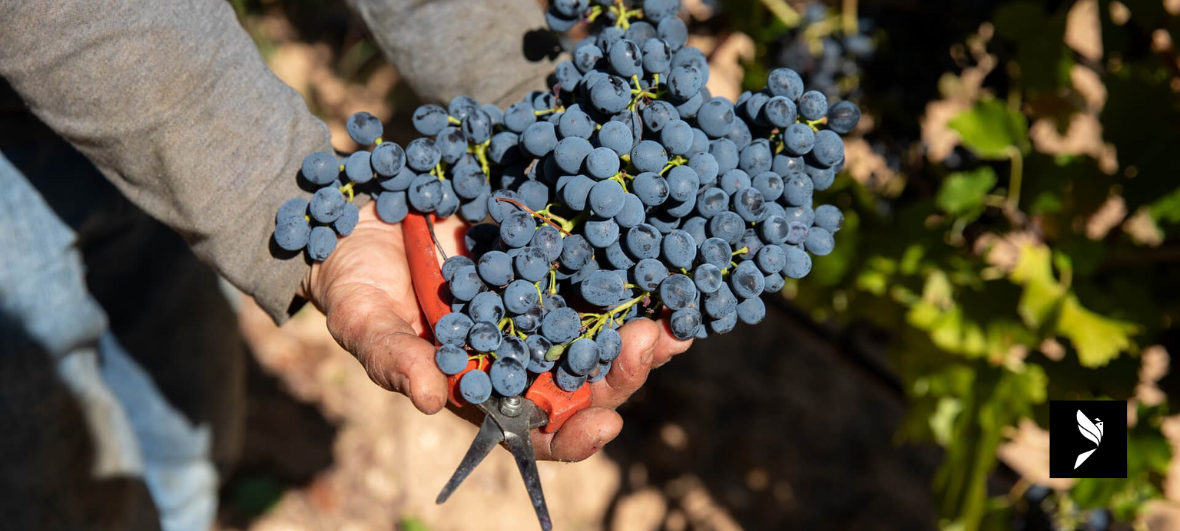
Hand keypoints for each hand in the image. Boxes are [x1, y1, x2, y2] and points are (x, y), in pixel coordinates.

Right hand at [300, 201, 693, 460]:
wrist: (355, 219)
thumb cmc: (352, 286)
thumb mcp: (363, 323)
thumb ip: (394, 360)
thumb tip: (430, 401)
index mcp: (488, 388)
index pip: (541, 432)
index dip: (576, 437)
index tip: (605, 426)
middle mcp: (524, 353)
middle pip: (588, 381)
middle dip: (624, 372)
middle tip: (652, 346)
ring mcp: (540, 305)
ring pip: (602, 328)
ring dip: (642, 327)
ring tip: (675, 311)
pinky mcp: (547, 255)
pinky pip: (595, 267)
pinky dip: (628, 266)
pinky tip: (657, 252)